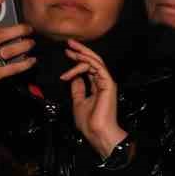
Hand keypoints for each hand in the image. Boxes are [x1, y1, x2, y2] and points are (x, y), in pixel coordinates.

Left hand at [61, 40, 127, 159]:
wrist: (97, 132)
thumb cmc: (89, 122)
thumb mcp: (78, 102)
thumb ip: (78, 89)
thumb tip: (74, 78)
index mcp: (98, 86)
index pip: (89, 68)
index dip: (78, 59)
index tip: (67, 53)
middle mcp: (103, 82)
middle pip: (93, 61)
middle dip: (81, 51)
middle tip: (69, 43)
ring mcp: (106, 82)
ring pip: (95, 62)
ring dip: (82, 54)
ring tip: (69, 49)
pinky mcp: (108, 83)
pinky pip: (97, 67)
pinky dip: (86, 61)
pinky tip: (76, 59)